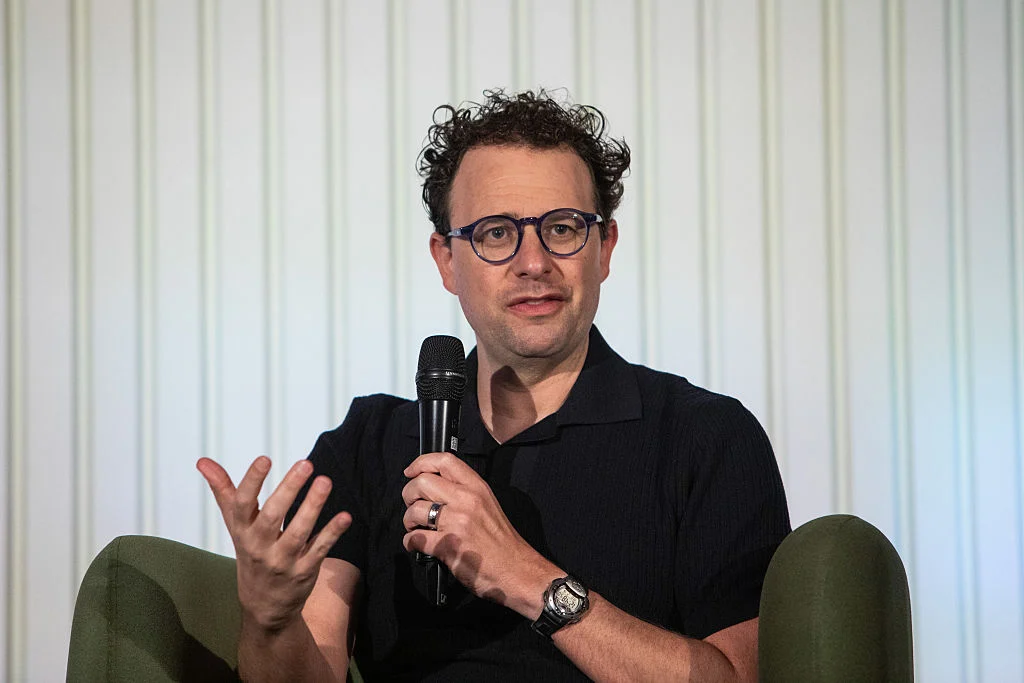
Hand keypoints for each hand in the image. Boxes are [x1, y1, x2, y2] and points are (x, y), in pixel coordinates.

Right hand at [197, 456, 351, 632]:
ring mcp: (282, 561)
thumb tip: (203, 461)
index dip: (252, 481)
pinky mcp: (304, 571)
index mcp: (242, 532)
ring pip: (298, 532)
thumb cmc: (251, 554)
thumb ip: (224, 491)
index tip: (264, 458)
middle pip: (272, 516)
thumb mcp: (235, 526)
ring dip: (313, 506)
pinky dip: (332, 533)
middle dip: (288, 489)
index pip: (242, 505)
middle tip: (305, 464)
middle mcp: (259, 547)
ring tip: (325, 481)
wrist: (263, 606)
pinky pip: (319, 550)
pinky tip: (345, 516)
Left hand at [401, 452, 557, 613]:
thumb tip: (435, 490)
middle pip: (422, 482)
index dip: (421, 462)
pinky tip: (419, 545)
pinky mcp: (449, 546)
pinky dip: (411, 542)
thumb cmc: (503, 542)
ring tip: (418, 528)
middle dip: (409, 494)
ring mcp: (457, 522)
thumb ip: (465, 493)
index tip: (411, 471)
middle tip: (414, 506)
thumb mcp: (488, 505)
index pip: (444, 460)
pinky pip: (415, 538)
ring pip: (415, 510)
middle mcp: (467, 500)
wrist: (517, 571)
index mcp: (477, 488)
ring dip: (409, 521)